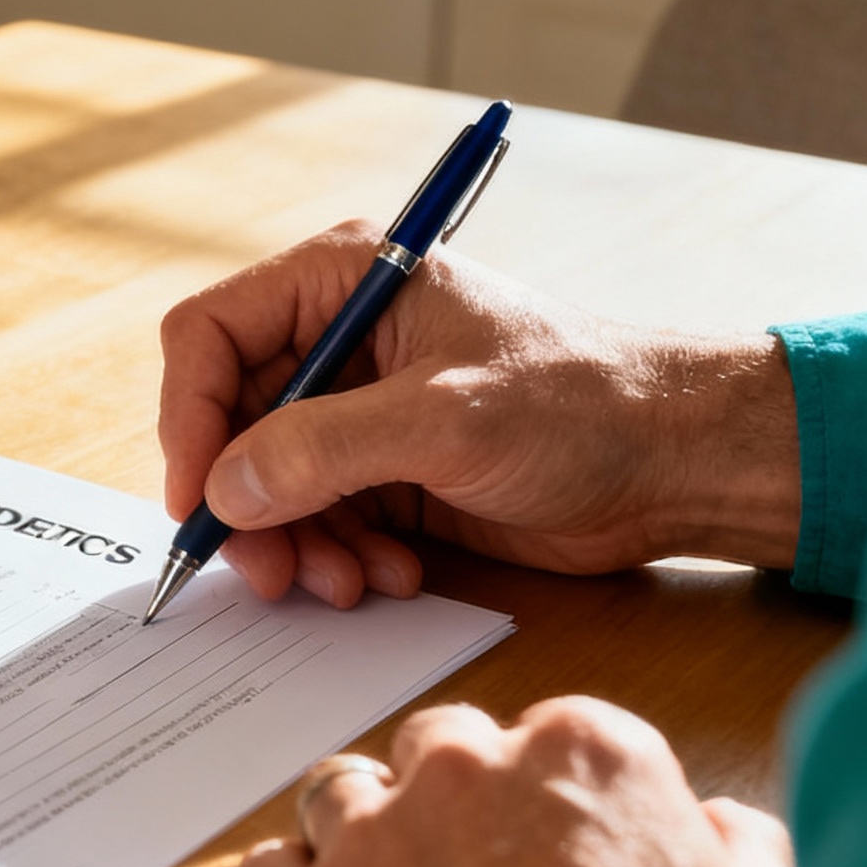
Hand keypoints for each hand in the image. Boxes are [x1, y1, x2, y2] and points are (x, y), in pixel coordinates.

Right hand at [158, 222, 800, 606]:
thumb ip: (324, 449)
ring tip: (347, 583)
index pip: (210, 336)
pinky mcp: (380, 472)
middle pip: (228, 422)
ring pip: (265, 484)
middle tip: (270, 571)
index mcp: (342, 282)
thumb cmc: (584, 404)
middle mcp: (336, 341)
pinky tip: (389, 576)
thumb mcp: (446, 420)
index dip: (190, 417)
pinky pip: (314, 521)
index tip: (199, 498)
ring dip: (294, 545)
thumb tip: (224, 490)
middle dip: (246, 503)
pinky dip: (335, 559)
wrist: (676, 465)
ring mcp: (356, 410)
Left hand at [238, 699, 794, 866]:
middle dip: (449, 798)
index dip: (548, 796)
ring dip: (361, 838)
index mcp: (582, 754)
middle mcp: (462, 769)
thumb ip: (729, 849)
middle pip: (437, 746)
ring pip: (338, 793)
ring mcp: (364, 835)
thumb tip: (715, 824)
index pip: (549, 734)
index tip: (553, 849)